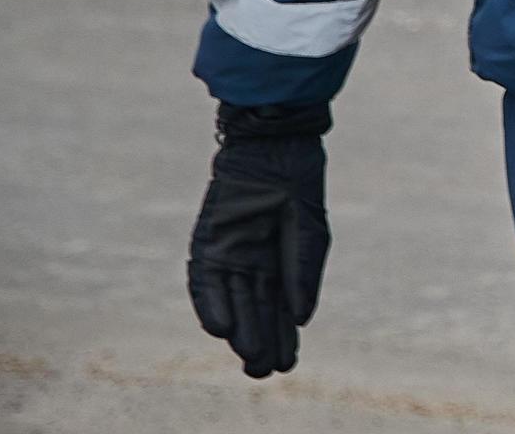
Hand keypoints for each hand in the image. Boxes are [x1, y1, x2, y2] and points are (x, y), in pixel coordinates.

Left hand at [188, 103, 331, 378]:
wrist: (273, 142)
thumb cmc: (297, 181)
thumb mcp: (311, 230)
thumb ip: (304, 272)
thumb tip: (302, 318)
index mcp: (281, 261)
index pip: (280, 308)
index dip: (283, 336)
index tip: (288, 363)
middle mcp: (252, 262)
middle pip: (254, 311)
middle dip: (260, 341)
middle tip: (264, 371)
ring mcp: (228, 254)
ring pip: (231, 301)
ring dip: (238, 330)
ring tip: (249, 356)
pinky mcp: (207, 242)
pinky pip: (204, 280)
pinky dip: (211, 304)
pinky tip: (221, 328)